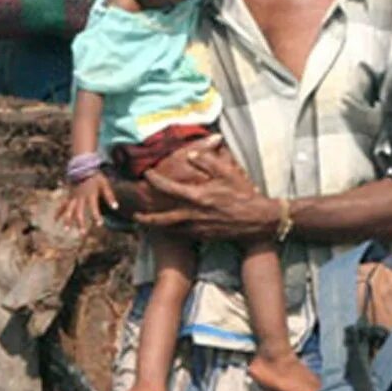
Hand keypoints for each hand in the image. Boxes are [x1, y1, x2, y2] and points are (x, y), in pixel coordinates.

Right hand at [63, 172, 116, 231]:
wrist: (83, 166)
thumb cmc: (96, 177)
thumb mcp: (104, 184)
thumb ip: (109, 196)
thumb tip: (116, 208)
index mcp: (90, 194)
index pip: (93, 207)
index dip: (96, 216)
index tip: (100, 224)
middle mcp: (80, 197)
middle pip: (79, 211)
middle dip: (80, 222)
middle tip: (82, 233)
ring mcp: (73, 197)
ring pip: (69, 210)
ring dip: (67, 220)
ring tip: (66, 230)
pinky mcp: (69, 196)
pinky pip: (62, 205)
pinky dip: (59, 212)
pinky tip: (55, 219)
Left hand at [136, 142, 273, 241]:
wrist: (258, 221)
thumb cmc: (244, 194)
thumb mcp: (228, 172)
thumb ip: (207, 160)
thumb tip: (190, 154)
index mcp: (198, 196)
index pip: (168, 188)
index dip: (154, 180)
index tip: (147, 174)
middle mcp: (194, 214)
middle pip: (162, 218)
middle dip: (146, 217)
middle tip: (133, 213)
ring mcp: (198, 228)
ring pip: (169, 229)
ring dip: (155, 226)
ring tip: (143, 222)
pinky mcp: (203, 236)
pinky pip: (181, 234)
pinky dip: (170, 231)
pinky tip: (165, 228)